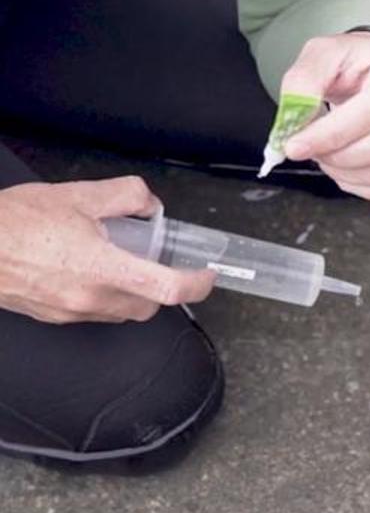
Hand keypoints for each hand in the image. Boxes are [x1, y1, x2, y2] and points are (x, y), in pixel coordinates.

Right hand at [0, 177, 214, 323]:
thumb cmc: (15, 222)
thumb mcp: (78, 195)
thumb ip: (125, 196)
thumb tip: (149, 205)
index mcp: (103, 269)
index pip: (167, 289)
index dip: (197, 284)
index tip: (207, 274)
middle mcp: (90, 298)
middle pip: (149, 307)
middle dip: (163, 288)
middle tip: (160, 262)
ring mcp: (71, 312)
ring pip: (122, 312)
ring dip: (134, 293)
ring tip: (122, 262)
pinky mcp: (54, 317)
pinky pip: (95, 313)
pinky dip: (106, 296)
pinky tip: (91, 270)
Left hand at [280, 32, 369, 200]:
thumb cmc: (349, 62)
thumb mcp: (321, 54)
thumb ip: (304, 81)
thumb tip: (296, 119)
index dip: (333, 133)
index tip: (295, 146)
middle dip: (339, 154)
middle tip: (305, 148)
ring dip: (342, 168)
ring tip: (321, 150)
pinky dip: (350, 179)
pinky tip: (338, 158)